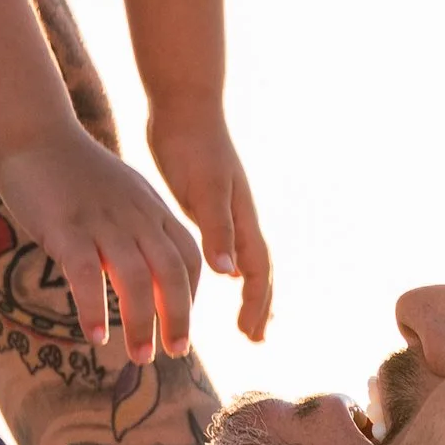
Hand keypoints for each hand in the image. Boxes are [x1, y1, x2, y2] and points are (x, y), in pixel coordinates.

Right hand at [0, 127, 203, 363]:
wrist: (34, 134)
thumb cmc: (73, 170)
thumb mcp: (120, 193)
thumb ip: (137, 225)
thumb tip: (144, 267)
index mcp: (150, 209)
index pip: (187, 257)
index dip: (190, 295)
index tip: (181, 324)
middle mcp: (134, 217)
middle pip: (171, 273)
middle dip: (178, 318)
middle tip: (176, 352)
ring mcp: (101, 221)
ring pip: (135, 280)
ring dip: (142, 324)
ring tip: (141, 357)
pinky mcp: (65, 228)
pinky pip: (85, 275)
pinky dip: (94, 308)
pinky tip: (96, 336)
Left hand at [146, 109, 273, 342]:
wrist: (184, 106)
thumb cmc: (192, 146)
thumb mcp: (204, 189)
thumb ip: (218, 229)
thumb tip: (231, 274)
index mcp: (243, 219)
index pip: (259, 272)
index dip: (256, 305)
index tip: (249, 335)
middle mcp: (241, 217)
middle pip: (260, 269)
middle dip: (260, 305)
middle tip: (255, 338)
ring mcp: (227, 209)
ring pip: (246, 258)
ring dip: (249, 289)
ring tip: (244, 314)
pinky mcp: (208, 200)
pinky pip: (227, 243)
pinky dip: (229, 265)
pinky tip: (219, 272)